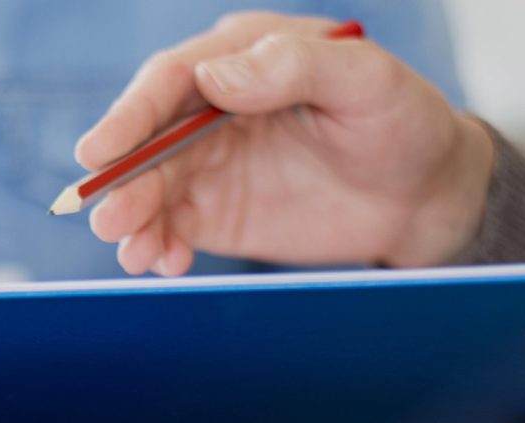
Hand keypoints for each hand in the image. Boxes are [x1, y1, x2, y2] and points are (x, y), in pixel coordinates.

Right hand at [76, 12, 494, 273]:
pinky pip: (172, 228)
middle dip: (123, 179)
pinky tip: (164, 263)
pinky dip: (159, 246)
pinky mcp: (216, 212)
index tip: (100, 152)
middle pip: (149, 139)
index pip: (172, 80)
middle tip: (109, 217)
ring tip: (132, 251)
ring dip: (134, 219)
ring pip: (152, 188)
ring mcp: (211, 163)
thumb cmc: (403, 122)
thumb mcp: (365, 81)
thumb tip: (217, 80)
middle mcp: (214, 107)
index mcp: (243, 57)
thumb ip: (294, 68)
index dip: (131, 115)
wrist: (423, 195)